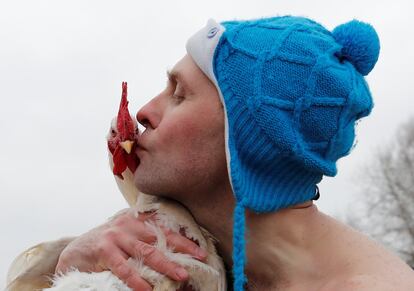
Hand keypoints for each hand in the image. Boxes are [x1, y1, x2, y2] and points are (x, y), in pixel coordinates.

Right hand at [55, 209, 207, 290]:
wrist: (76, 250)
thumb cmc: (108, 245)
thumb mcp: (127, 237)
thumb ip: (145, 241)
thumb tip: (172, 258)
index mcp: (136, 219)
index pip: (164, 228)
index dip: (183, 240)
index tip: (200, 252)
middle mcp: (128, 224)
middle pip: (159, 238)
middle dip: (180, 251)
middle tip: (196, 262)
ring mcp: (116, 236)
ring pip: (146, 252)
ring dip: (165, 265)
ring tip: (180, 277)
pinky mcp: (104, 249)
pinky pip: (124, 268)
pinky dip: (137, 280)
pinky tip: (147, 289)